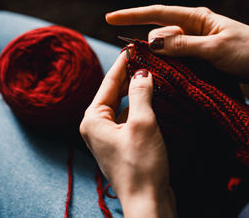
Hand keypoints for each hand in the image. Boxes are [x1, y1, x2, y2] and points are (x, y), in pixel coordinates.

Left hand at [80, 50, 175, 217]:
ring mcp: (109, 137)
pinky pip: (130, 119)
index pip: (108, 82)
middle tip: (148, 59)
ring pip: (123, 106)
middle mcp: (96, 127)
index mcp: (93, 119)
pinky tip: (155, 99)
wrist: (148, 203)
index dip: (123, 63)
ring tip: (154, 75)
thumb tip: (142, 72)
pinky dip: (141, 108)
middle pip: (114, 93)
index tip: (134, 46)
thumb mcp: (142, 123)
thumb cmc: (142, 165)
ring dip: (138, 92)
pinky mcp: (123, 145)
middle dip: (131, 77)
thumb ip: (140, 93)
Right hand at [106, 5, 248, 87]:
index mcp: (196, 19)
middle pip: (160, 33)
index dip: (132, 15)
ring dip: (156, 58)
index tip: (110, 18)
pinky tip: (161, 76)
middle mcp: (194, 29)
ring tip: (141, 70)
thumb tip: (152, 42)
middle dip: (142, 42)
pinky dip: (168, 67)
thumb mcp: (216, 49)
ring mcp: (197, 44)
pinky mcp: (202, 59)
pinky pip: (178, 61)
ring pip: (168, 49)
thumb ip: (184, 46)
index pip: (158, 14)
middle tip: (127, 58)